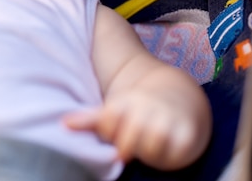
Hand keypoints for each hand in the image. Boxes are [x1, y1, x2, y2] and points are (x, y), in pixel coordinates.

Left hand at [64, 89, 203, 170]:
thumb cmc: (140, 108)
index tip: (113, 131)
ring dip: (145, 153)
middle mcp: (147, 109)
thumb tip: (63, 124)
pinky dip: (167, 158)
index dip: (108, 132)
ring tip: (146, 149)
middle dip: (125, 146)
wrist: (180, 94)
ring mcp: (168, 121)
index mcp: (127, 103)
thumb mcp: (116, 109)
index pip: (107, 122)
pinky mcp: (187, 135)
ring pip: (150, 148)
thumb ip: (90, 120)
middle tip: (128, 145)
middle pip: (127, 140)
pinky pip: (175, 155)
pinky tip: (164, 152)